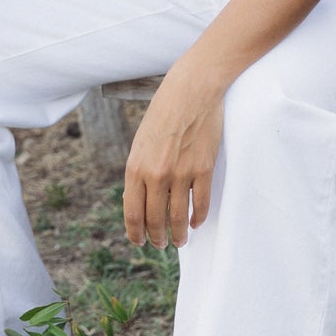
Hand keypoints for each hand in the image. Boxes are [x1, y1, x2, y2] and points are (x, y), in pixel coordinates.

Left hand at [122, 61, 224, 248]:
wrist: (190, 91)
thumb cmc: (163, 114)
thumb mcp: (141, 143)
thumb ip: (140, 172)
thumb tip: (141, 200)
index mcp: (136, 168)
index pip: (133, 213)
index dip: (135, 233)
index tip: (139, 241)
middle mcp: (156, 175)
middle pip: (155, 220)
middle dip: (157, 238)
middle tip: (160, 244)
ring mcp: (181, 174)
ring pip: (178, 218)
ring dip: (178, 235)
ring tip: (179, 241)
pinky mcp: (203, 170)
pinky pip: (200, 204)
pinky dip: (198, 218)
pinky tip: (195, 222)